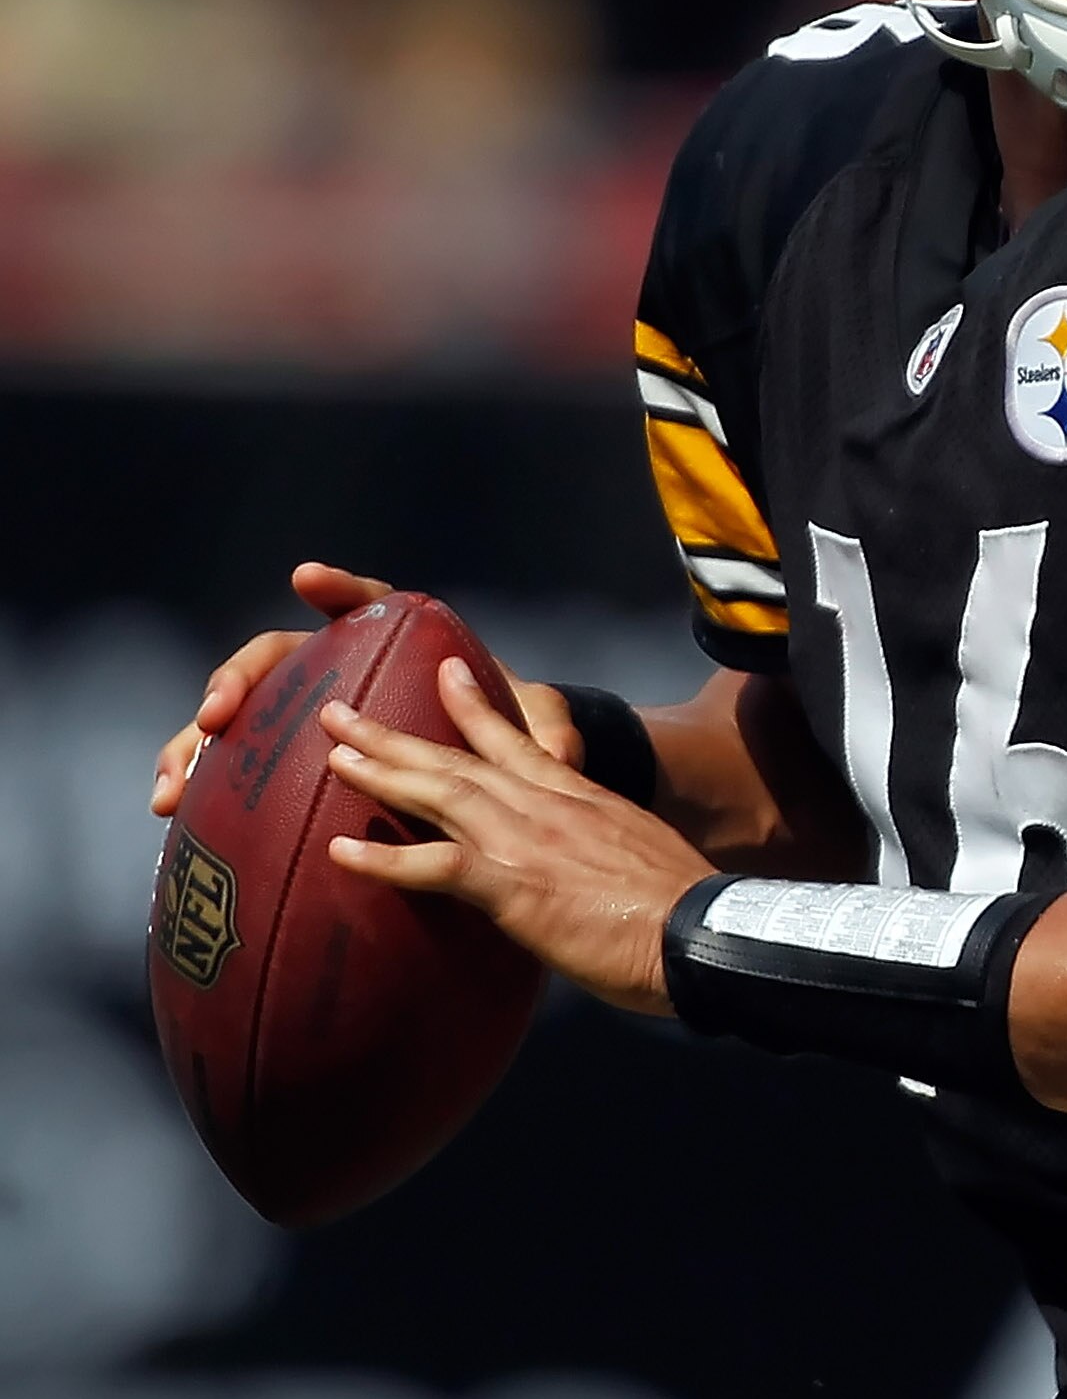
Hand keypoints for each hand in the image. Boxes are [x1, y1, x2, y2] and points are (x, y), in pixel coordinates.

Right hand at [150, 562, 579, 815]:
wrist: (508, 775)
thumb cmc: (521, 735)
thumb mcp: (541, 733)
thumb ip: (550, 734)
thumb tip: (564, 753)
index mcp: (403, 647)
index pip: (369, 605)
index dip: (339, 589)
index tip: (305, 577)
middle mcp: (345, 673)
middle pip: (277, 662)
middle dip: (236, 682)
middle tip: (214, 713)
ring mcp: (308, 717)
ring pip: (239, 721)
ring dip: (194, 748)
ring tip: (170, 791)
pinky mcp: (290, 765)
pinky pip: (238, 773)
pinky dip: (206, 790)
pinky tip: (175, 820)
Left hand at [321, 658, 705, 1012]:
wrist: (698, 930)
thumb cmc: (679, 910)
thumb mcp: (637, 858)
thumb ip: (598, 852)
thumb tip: (581, 871)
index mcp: (577, 796)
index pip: (516, 740)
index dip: (475, 707)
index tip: (445, 672)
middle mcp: (543, 804)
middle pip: (457, 757)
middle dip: (395, 733)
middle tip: (341, 710)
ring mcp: (523, 839)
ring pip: (437, 792)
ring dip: (379, 771)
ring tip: (330, 755)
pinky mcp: (511, 884)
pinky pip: (433, 866)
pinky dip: (384, 859)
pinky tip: (340, 853)